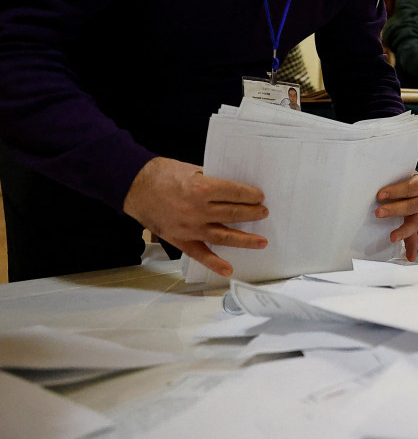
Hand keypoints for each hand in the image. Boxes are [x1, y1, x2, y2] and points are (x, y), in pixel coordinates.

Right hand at [122, 157, 267, 276]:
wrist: (133, 185)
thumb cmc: (161, 174)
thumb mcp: (191, 169)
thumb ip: (211, 181)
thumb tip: (232, 190)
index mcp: (201, 188)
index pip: (235, 193)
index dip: (251, 195)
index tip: (260, 197)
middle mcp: (197, 210)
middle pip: (233, 214)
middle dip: (252, 214)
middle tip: (263, 213)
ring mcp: (189, 227)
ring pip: (224, 236)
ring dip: (245, 240)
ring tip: (261, 241)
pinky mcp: (179, 239)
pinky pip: (200, 254)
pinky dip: (215, 263)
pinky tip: (228, 268)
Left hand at [375, 173, 417, 261]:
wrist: (403, 177)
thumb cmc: (396, 174)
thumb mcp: (395, 171)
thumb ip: (388, 175)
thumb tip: (367, 177)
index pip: (411, 188)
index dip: (396, 191)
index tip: (380, 195)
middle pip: (413, 206)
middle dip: (396, 210)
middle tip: (378, 213)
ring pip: (414, 223)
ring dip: (403, 231)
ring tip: (392, 237)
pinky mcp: (413, 223)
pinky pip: (414, 236)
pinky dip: (411, 246)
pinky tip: (410, 257)